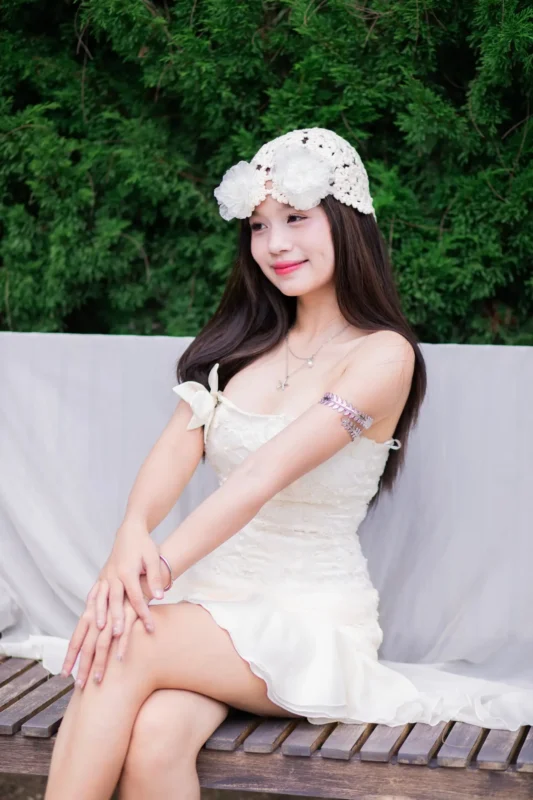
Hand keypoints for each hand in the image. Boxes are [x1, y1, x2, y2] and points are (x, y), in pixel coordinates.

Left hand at [61, 573, 156, 687]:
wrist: (140, 558)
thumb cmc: (127, 581)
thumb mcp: (110, 598)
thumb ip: (101, 613)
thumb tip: (97, 632)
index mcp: (93, 610)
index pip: (78, 636)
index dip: (71, 655)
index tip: (64, 674)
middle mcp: (100, 611)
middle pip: (87, 643)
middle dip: (83, 666)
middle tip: (80, 686)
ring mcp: (114, 610)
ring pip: (104, 640)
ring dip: (101, 661)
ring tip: (98, 679)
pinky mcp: (131, 607)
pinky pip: (126, 628)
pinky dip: (123, 644)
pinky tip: (120, 658)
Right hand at [95, 520, 167, 637]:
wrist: (130, 531)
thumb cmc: (144, 545)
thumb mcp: (153, 558)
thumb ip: (155, 578)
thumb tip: (159, 596)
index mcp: (127, 571)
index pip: (136, 597)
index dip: (143, 613)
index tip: (150, 627)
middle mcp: (113, 575)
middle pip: (115, 601)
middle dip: (117, 618)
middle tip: (119, 635)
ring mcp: (105, 576)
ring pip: (100, 599)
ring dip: (100, 614)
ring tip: (100, 630)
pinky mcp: (101, 577)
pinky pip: (94, 593)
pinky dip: (91, 605)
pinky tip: (89, 618)